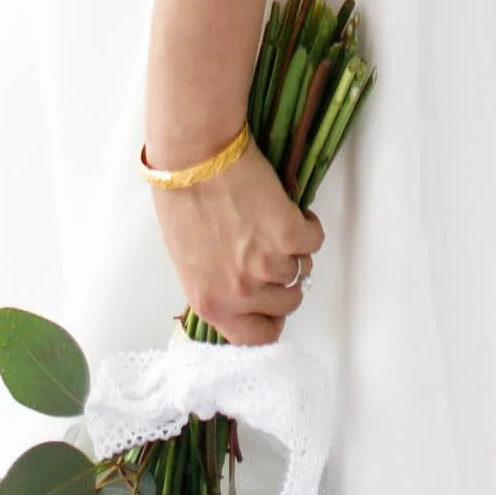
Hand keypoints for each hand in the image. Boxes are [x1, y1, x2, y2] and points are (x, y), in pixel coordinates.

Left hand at [150, 138, 324, 344]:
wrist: (193, 156)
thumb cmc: (181, 198)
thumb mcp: (191, 260)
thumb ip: (219, 285)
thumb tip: (246, 288)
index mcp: (211, 303)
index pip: (255, 338)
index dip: (269, 319)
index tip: (271, 302)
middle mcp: (240, 293)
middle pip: (286, 304)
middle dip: (284, 279)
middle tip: (272, 251)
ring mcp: (266, 266)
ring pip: (301, 269)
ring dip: (293, 248)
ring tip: (272, 222)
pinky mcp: (287, 235)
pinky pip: (314, 240)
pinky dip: (307, 224)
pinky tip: (288, 208)